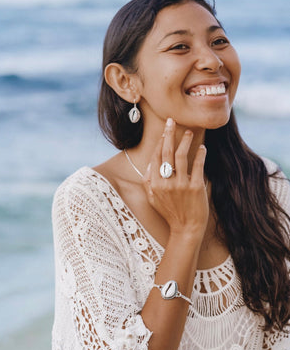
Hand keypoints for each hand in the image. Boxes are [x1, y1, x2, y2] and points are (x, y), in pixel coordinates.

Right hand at [142, 118, 208, 238]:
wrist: (186, 229)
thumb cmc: (169, 213)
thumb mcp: (152, 199)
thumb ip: (148, 182)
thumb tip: (149, 165)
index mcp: (155, 184)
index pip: (156, 157)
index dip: (160, 142)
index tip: (164, 131)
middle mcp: (166, 183)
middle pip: (167, 153)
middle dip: (169, 134)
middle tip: (171, 121)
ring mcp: (181, 185)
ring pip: (182, 156)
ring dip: (185, 141)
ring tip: (189, 132)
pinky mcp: (196, 188)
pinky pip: (198, 166)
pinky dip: (200, 155)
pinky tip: (202, 148)